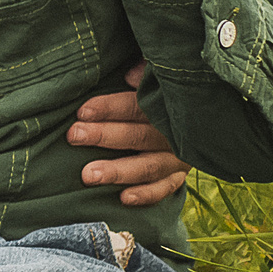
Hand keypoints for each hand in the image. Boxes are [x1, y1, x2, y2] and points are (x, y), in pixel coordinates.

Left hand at [70, 63, 190, 207]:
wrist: (197, 115)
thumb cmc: (158, 93)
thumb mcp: (155, 77)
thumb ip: (145, 73)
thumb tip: (131, 75)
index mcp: (165, 105)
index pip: (136, 105)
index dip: (110, 107)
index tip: (83, 112)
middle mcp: (173, 132)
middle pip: (138, 135)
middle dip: (105, 136)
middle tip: (75, 136)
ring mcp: (178, 156)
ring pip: (149, 166)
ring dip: (119, 171)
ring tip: (88, 175)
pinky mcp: (178, 175)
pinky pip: (165, 188)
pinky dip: (147, 194)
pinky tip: (124, 199)